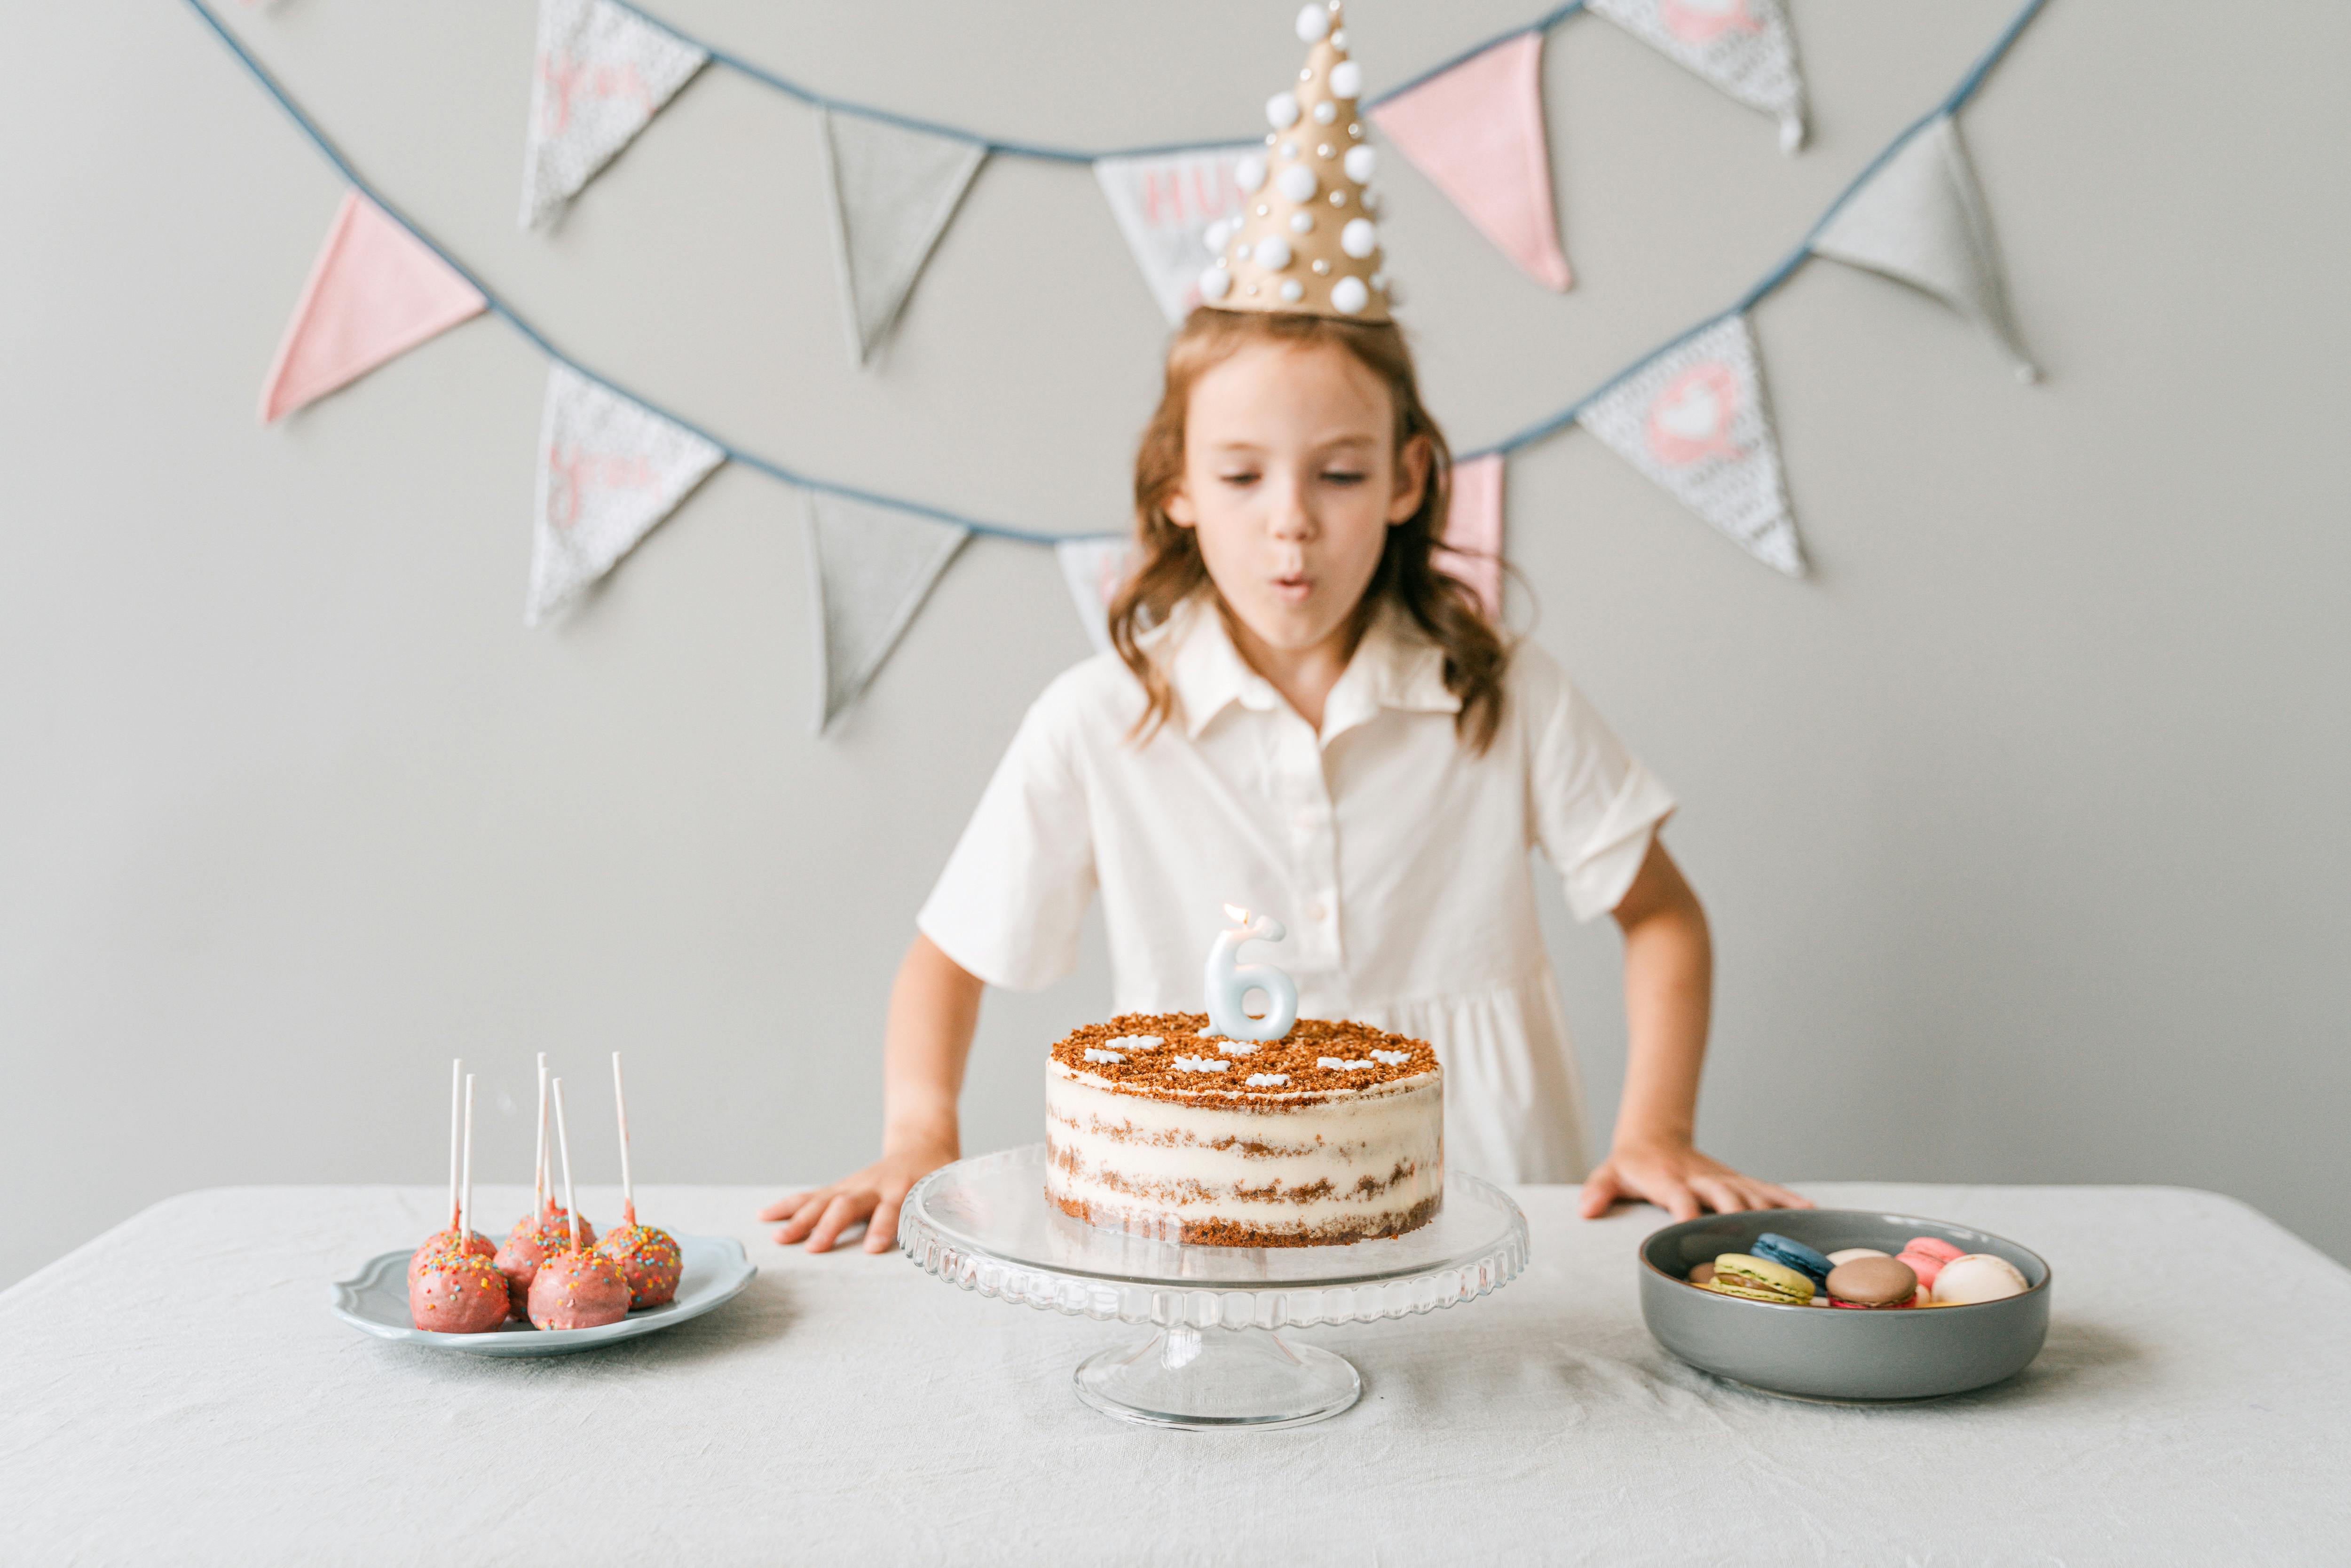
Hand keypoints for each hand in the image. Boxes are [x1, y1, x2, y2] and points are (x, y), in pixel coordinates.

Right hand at [758, 1140, 955, 1253]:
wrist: (922, 1139)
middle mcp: (874, 1186)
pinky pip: (810, 1196)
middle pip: (849, 1205)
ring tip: (779, 1239)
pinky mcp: (839, 1187)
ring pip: (823, 1200)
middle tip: (814, 1249)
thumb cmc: (940, 1172)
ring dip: (801, 1219)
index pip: (894, 1209)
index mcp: (906, 1188)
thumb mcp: (957, 1189)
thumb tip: (983, 1243)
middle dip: (831, 1227)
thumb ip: (966, 1215)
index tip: (872, 1249)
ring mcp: (853, 1185)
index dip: (884, 1226)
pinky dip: (788, 1205)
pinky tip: (765, 1216)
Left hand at [1578, 1137, 1810, 1221]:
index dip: (1689, 1215)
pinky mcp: (1739, 1181)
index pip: (1680, 1198)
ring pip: (1752, 1195)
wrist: (1655, 1135)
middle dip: (1740, 1220)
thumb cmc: (1632, 1164)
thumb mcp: (1609, 1173)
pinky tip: (1811, 1213)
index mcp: (1669, 1180)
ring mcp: (1724, 1180)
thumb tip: (1585, 1208)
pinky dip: (1789, 1200)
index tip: (1697, 1233)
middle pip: (1725, 1198)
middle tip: (1756, 1250)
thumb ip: (1598, 1190)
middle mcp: (1702, 1180)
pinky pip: (1769, 1189)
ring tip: (1791, 1239)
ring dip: (1770, 1215)